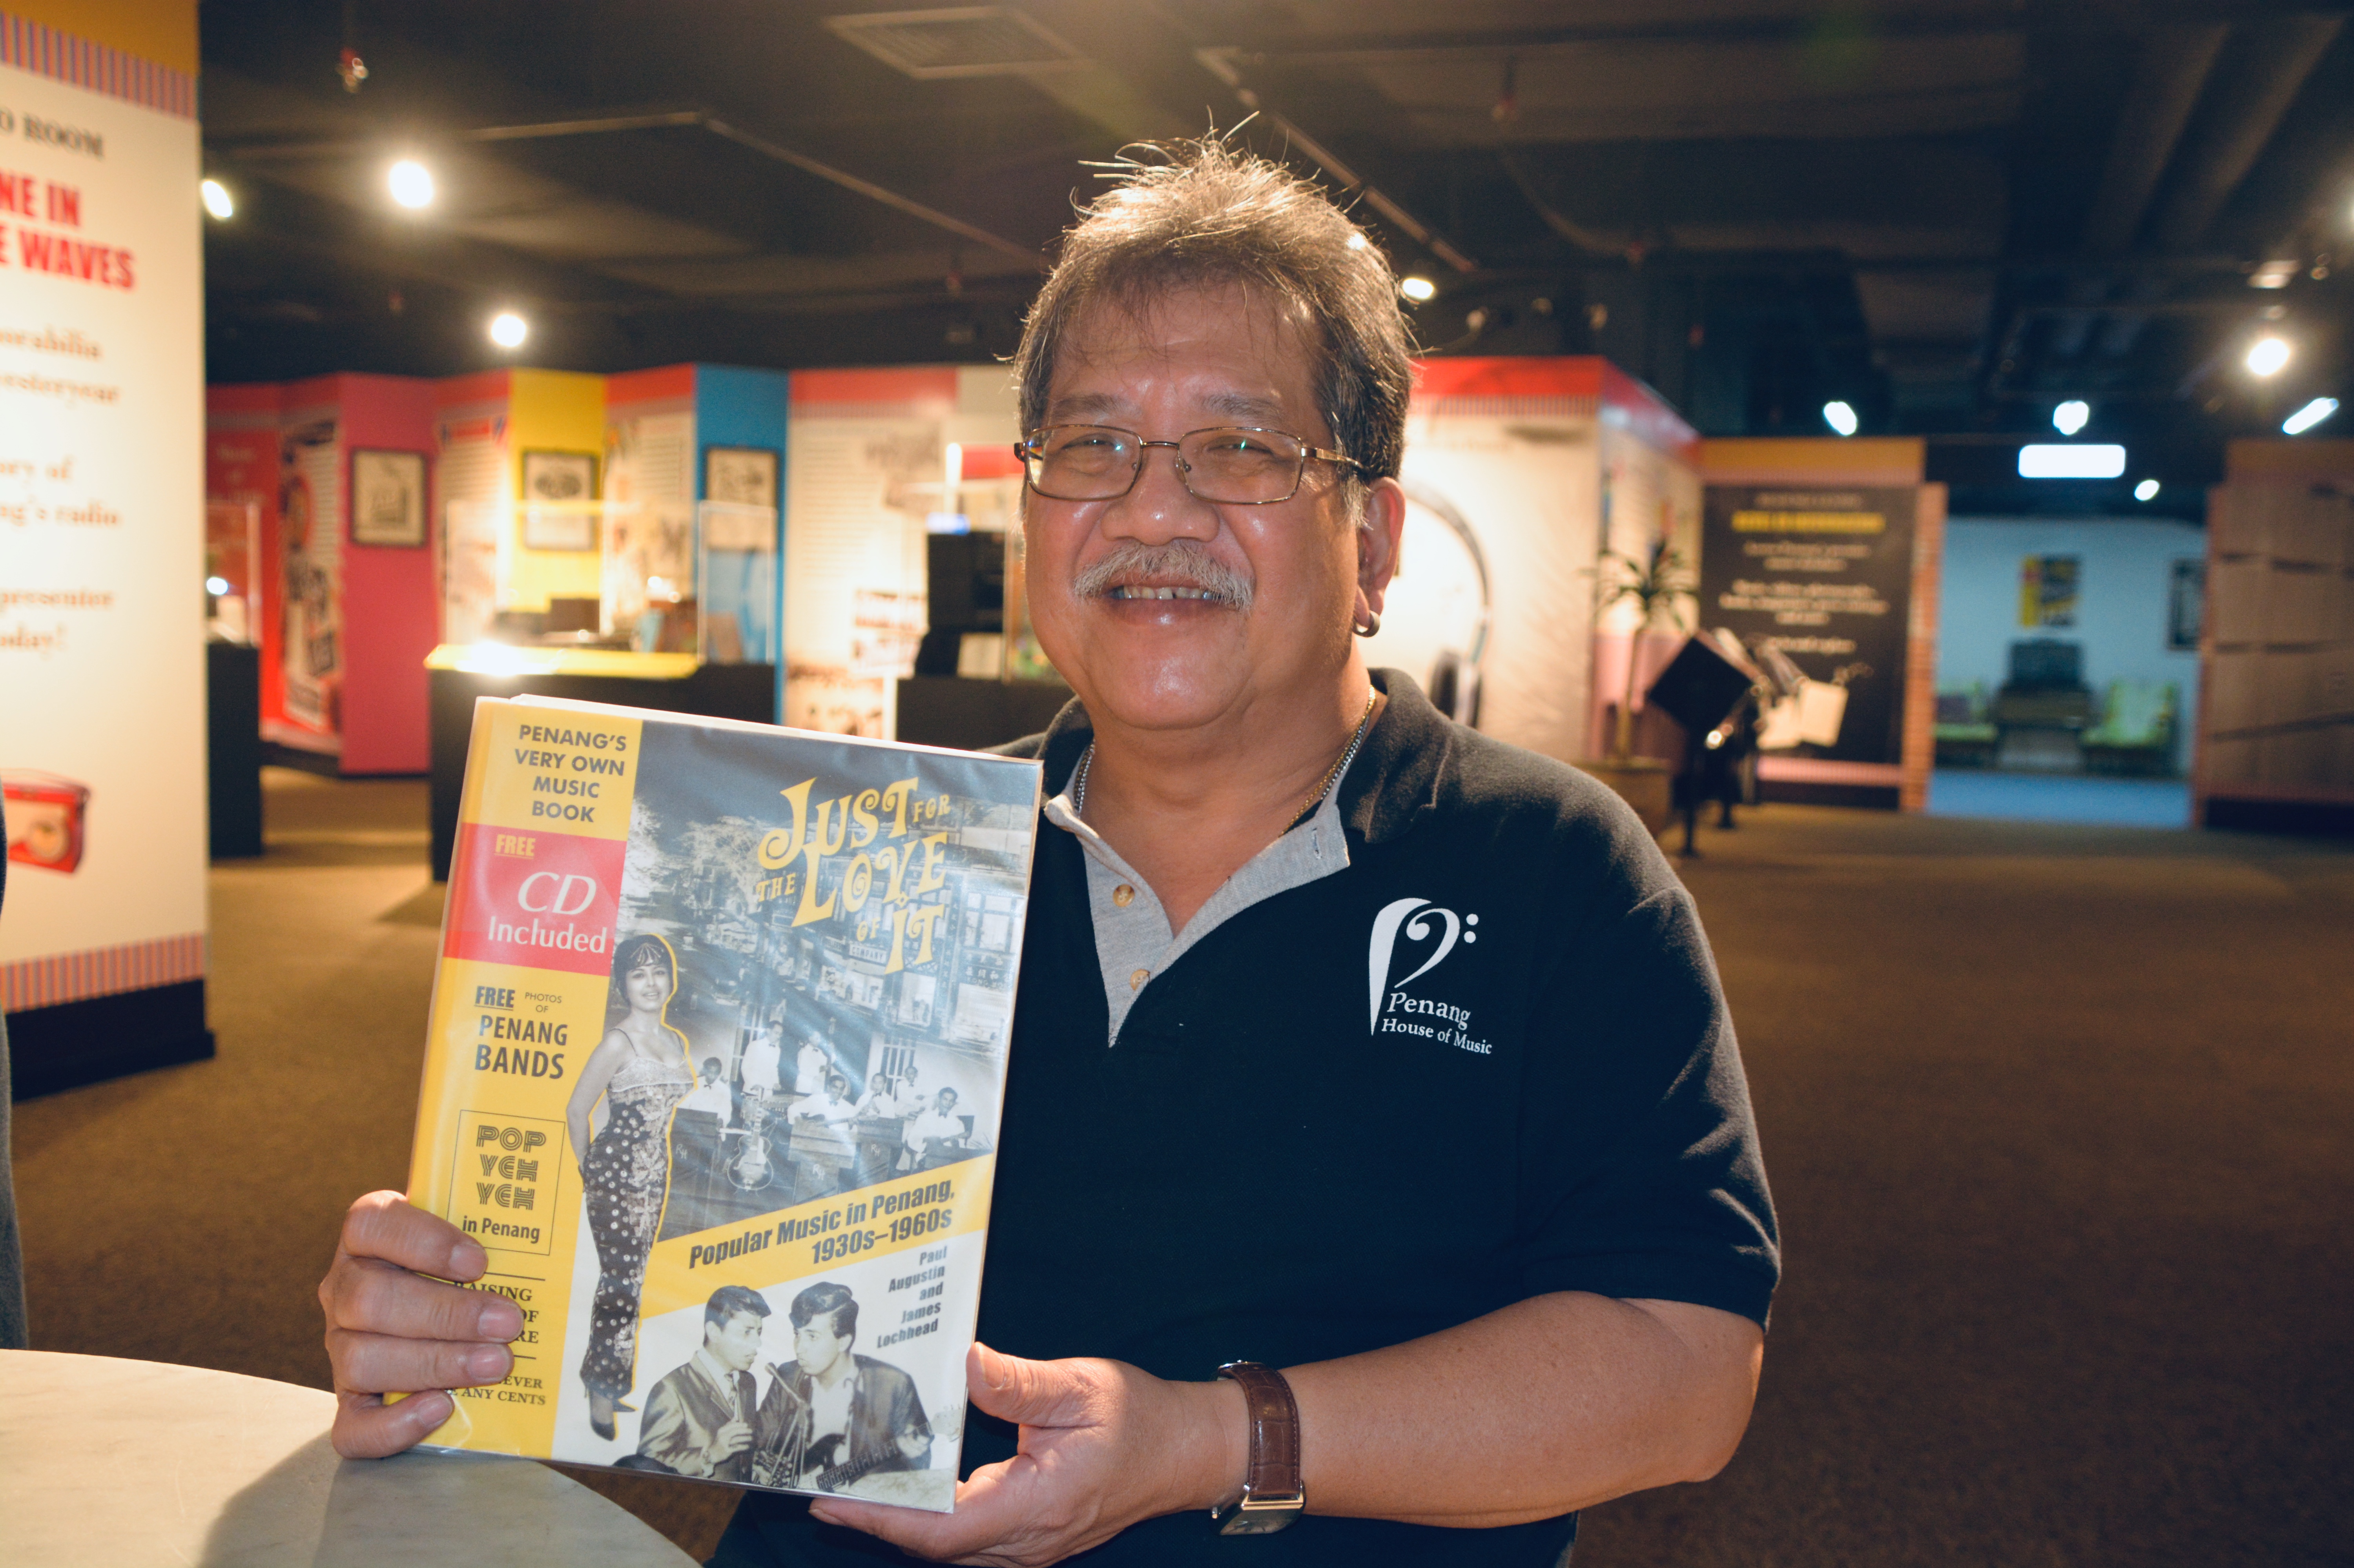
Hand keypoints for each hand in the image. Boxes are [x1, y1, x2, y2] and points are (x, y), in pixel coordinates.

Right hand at [318, 1191, 523, 1459]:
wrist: (442, 1316)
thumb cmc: (467, 1268)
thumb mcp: (471, 1237)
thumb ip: (493, 1229)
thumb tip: (554, 1235)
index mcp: (366, 1237)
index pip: (370, 1224)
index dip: (421, 1241)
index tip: (478, 1262)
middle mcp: (344, 1290)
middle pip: (369, 1299)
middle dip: (446, 1314)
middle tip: (508, 1324)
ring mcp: (341, 1348)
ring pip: (361, 1360)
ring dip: (435, 1364)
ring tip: (496, 1365)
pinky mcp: (350, 1404)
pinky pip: (352, 1426)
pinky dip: (395, 1423)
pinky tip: (442, 1408)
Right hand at [715, 1419, 754, 1457]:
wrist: (712, 1454)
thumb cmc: (719, 1442)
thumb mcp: (722, 1433)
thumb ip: (729, 1425)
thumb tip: (735, 1417)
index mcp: (721, 1430)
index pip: (731, 1425)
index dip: (739, 1424)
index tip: (746, 1424)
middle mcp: (722, 1436)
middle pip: (735, 1431)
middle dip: (744, 1430)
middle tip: (751, 1431)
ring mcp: (724, 1444)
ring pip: (737, 1439)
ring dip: (745, 1438)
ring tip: (750, 1438)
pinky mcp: (727, 1451)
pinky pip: (737, 1448)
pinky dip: (743, 1447)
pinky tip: (747, 1446)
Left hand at [807, 1343, 1242, 1565]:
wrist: (1186, 1453)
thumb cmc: (1139, 1418)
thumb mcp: (1081, 1386)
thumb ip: (1018, 1382)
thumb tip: (965, 1361)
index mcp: (1038, 1505)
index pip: (943, 1528)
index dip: (882, 1517)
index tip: (830, 1497)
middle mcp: (1029, 1541)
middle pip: (935, 1545)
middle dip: (875, 1517)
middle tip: (819, 1481)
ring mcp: (1030, 1547)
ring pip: (949, 1548)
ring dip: (899, 1521)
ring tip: (847, 1484)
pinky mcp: (1030, 1539)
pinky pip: (967, 1540)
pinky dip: (929, 1519)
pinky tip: (905, 1490)